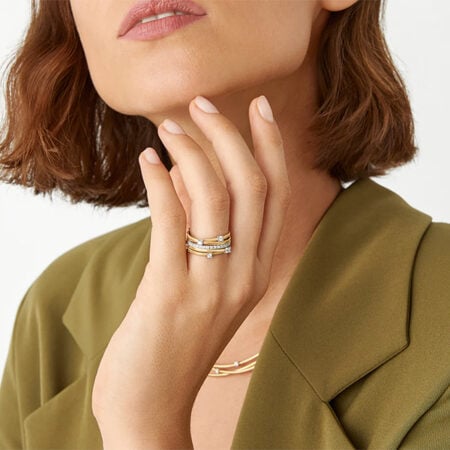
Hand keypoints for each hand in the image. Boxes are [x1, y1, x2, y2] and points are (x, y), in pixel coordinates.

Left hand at [91, 95, 290, 447]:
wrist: (152, 403)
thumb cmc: (175, 340)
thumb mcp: (204, 285)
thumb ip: (204, 232)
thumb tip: (183, 171)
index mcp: (257, 271)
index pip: (276, 197)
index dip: (271, 147)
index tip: (257, 107)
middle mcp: (244, 276)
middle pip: (252, 188)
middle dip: (230, 136)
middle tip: (202, 103)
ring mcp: (211, 286)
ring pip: (216, 200)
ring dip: (192, 152)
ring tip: (169, 125)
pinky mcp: (171, 294)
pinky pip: (171, 224)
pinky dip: (159, 184)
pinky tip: (148, 161)